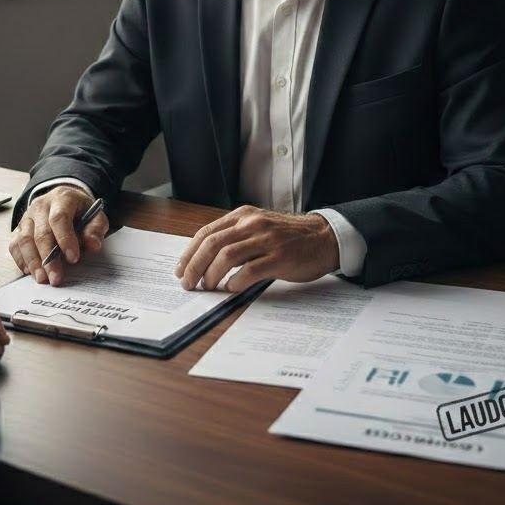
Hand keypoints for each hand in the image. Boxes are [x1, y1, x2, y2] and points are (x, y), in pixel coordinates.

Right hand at [8, 186, 109, 285]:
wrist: (64, 201)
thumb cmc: (80, 211)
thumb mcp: (95, 215)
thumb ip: (96, 229)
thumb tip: (92, 245)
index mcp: (62, 198)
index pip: (60, 218)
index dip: (65, 239)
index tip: (73, 258)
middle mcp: (41, 206)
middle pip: (41, 233)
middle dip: (48, 258)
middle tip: (56, 278)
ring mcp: (27, 217)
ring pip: (24, 240)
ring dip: (33, 262)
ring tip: (42, 279)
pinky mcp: (18, 228)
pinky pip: (15, 245)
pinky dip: (21, 260)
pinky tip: (30, 272)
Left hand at [174, 206, 339, 293]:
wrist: (324, 237)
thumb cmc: (290, 237)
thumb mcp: (259, 227)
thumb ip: (236, 237)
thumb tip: (206, 260)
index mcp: (244, 216)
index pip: (207, 233)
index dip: (189, 253)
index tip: (180, 269)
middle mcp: (252, 224)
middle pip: (212, 244)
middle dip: (194, 266)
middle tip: (188, 283)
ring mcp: (266, 240)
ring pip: (227, 255)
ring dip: (211, 274)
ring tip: (207, 287)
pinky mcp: (279, 257)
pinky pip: (250, 270)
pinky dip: (235, 281)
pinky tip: (231, 288)